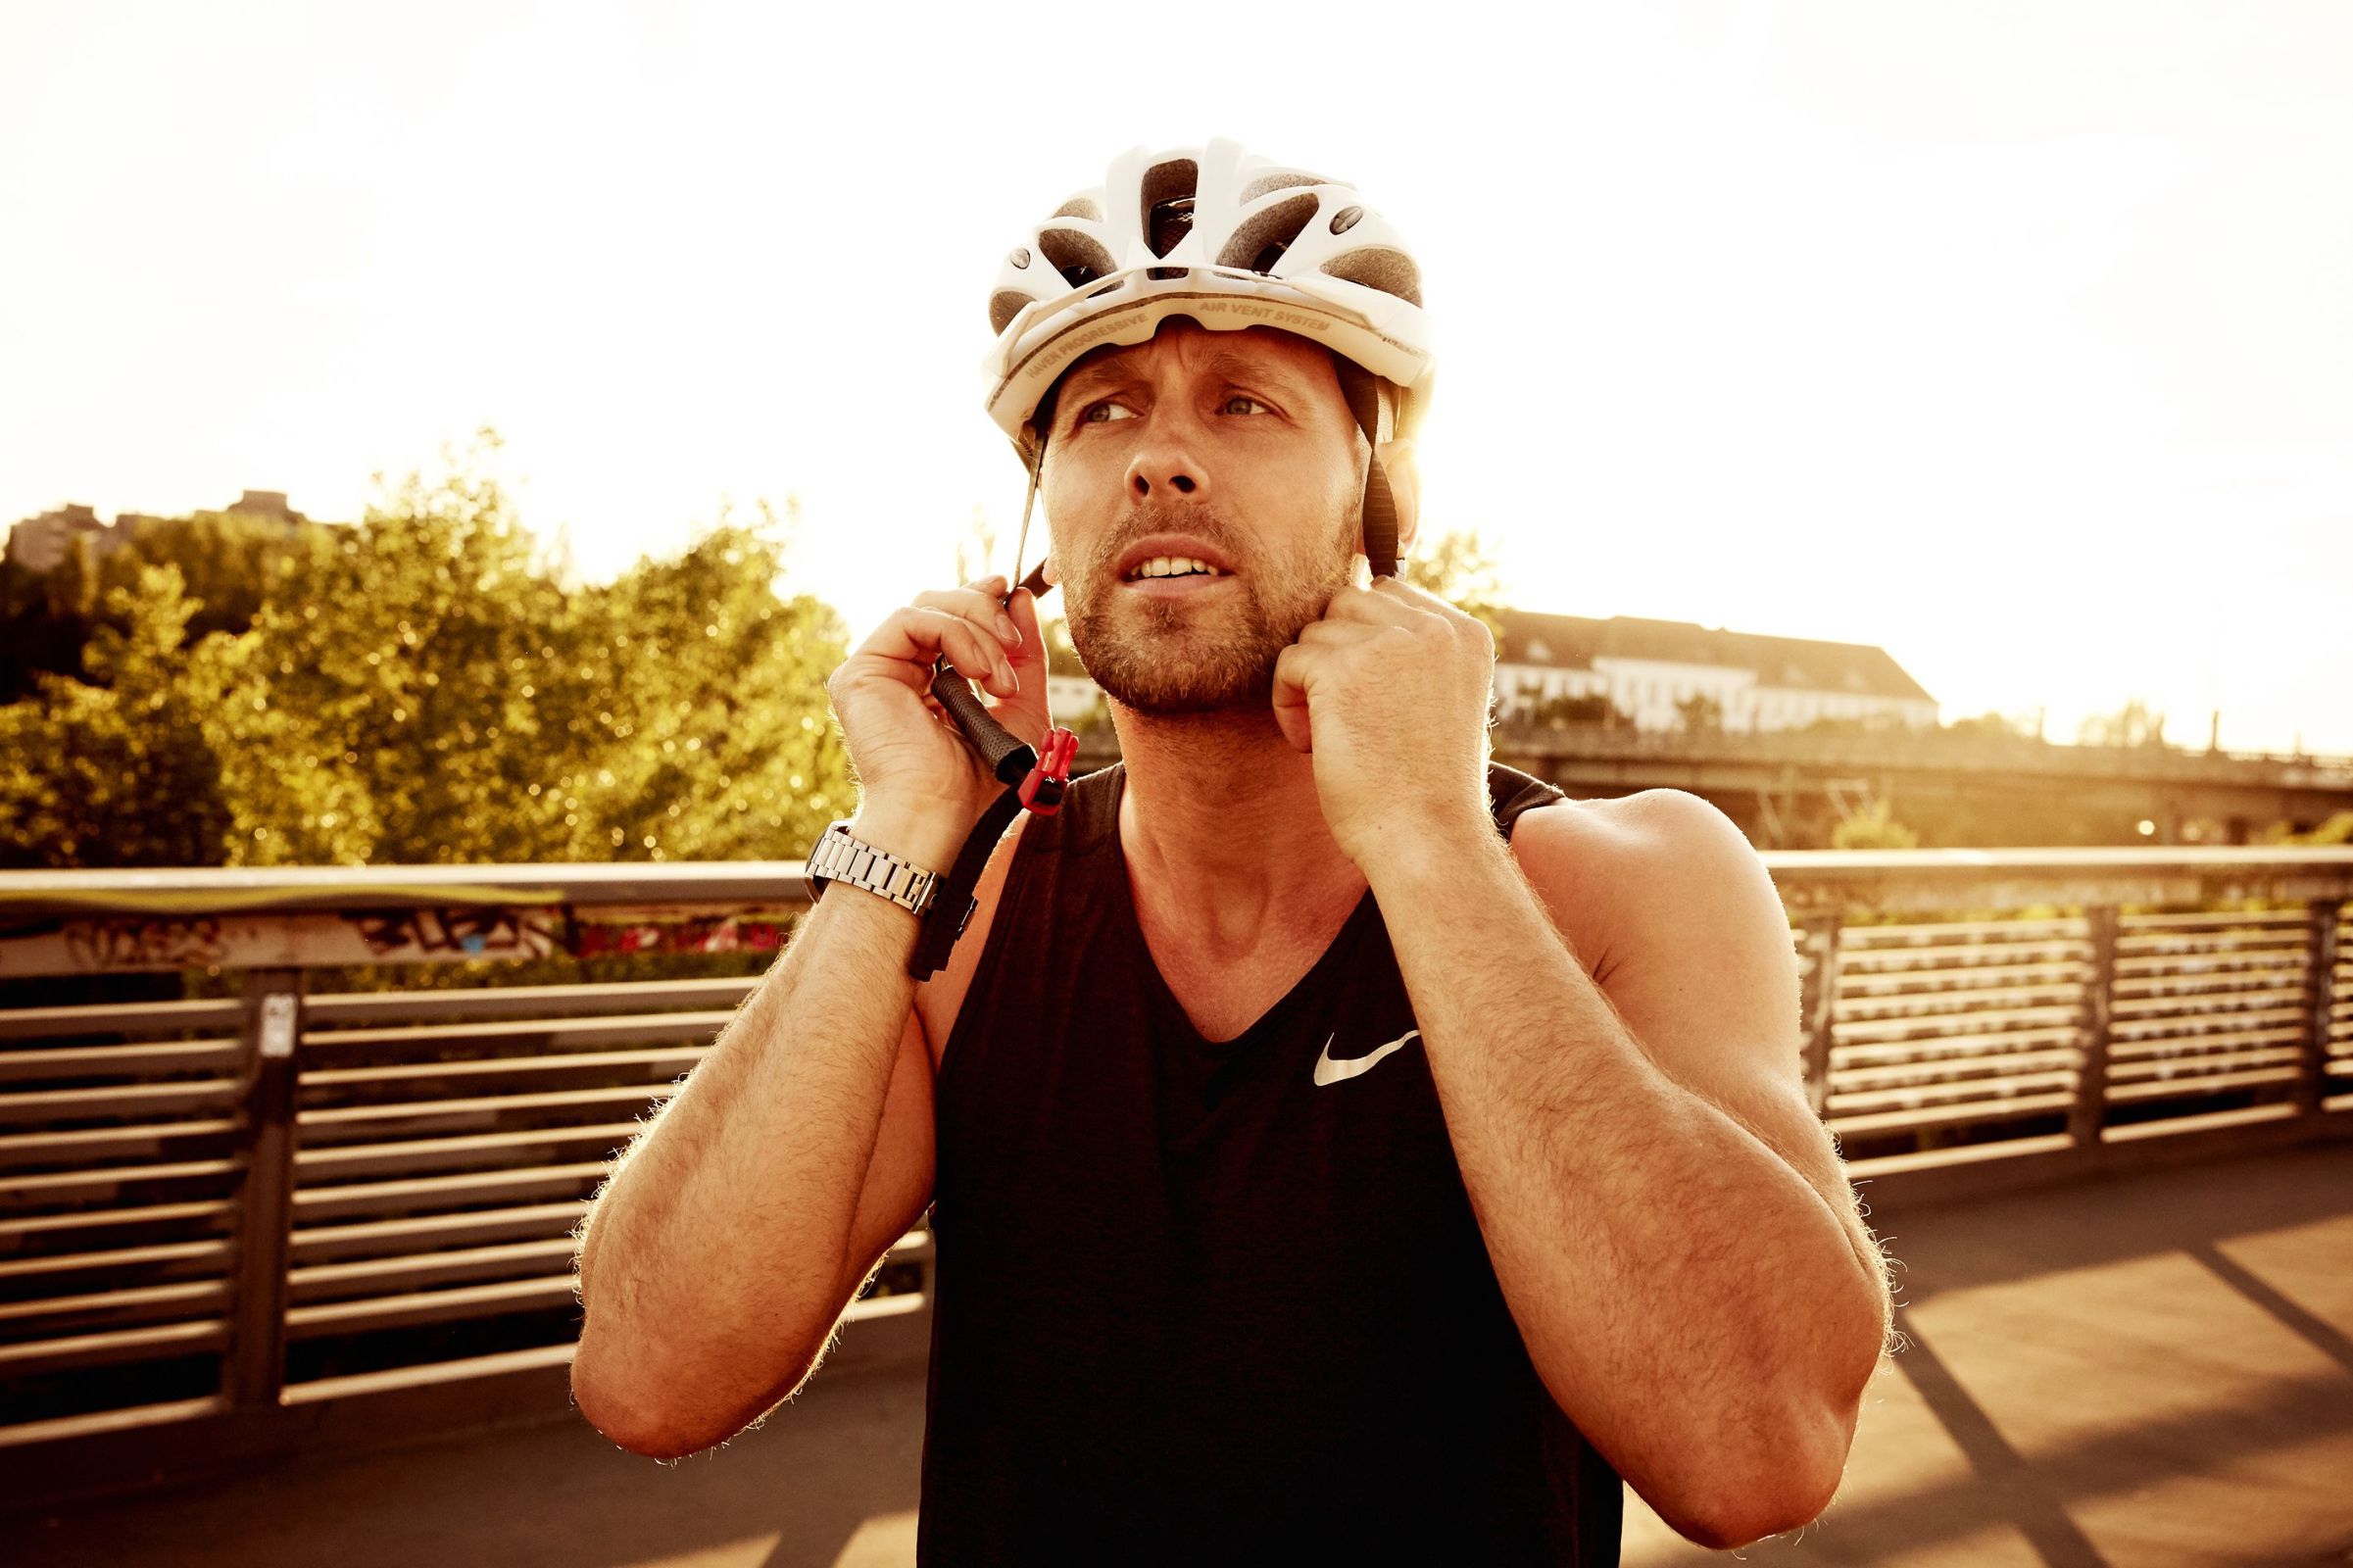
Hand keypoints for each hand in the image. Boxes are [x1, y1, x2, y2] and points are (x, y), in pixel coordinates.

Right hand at [826, 574, 1049, 841]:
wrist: (940, 816)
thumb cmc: (978, 784)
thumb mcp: (1020, 710)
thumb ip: (1025, 657)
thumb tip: (1019, 596)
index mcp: (927, 682)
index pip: (950, 620)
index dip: (982, 599)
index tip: (1014, 592)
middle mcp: (897, 673)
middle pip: (938, 604)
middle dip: (986, 612)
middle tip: (1016, 642)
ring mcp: (876, 672)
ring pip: (927, 607)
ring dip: (978, 630)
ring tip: (1001, 677)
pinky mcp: (860, 673)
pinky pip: (911, 620)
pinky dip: (955, 634)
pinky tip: (978, 672)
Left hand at [1270, 577, 1496, 866]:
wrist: (1426, 838)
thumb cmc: (1427, 788)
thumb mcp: (1441, 703)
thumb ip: (1413, 656)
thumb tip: (1347, 620)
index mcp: (1464, 633)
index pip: (1389, 594)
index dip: (1362, 642)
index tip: (1368, 698)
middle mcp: (1433, 628)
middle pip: (1346, 604)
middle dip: (1333, 656)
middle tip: (1344, 715)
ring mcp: (1388, 644)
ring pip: (1314, 633)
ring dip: (1309, 683)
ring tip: (1330, 736)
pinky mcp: (1342, 669)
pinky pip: (1289, 662)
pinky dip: (1287, 704)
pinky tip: (1311, 746)